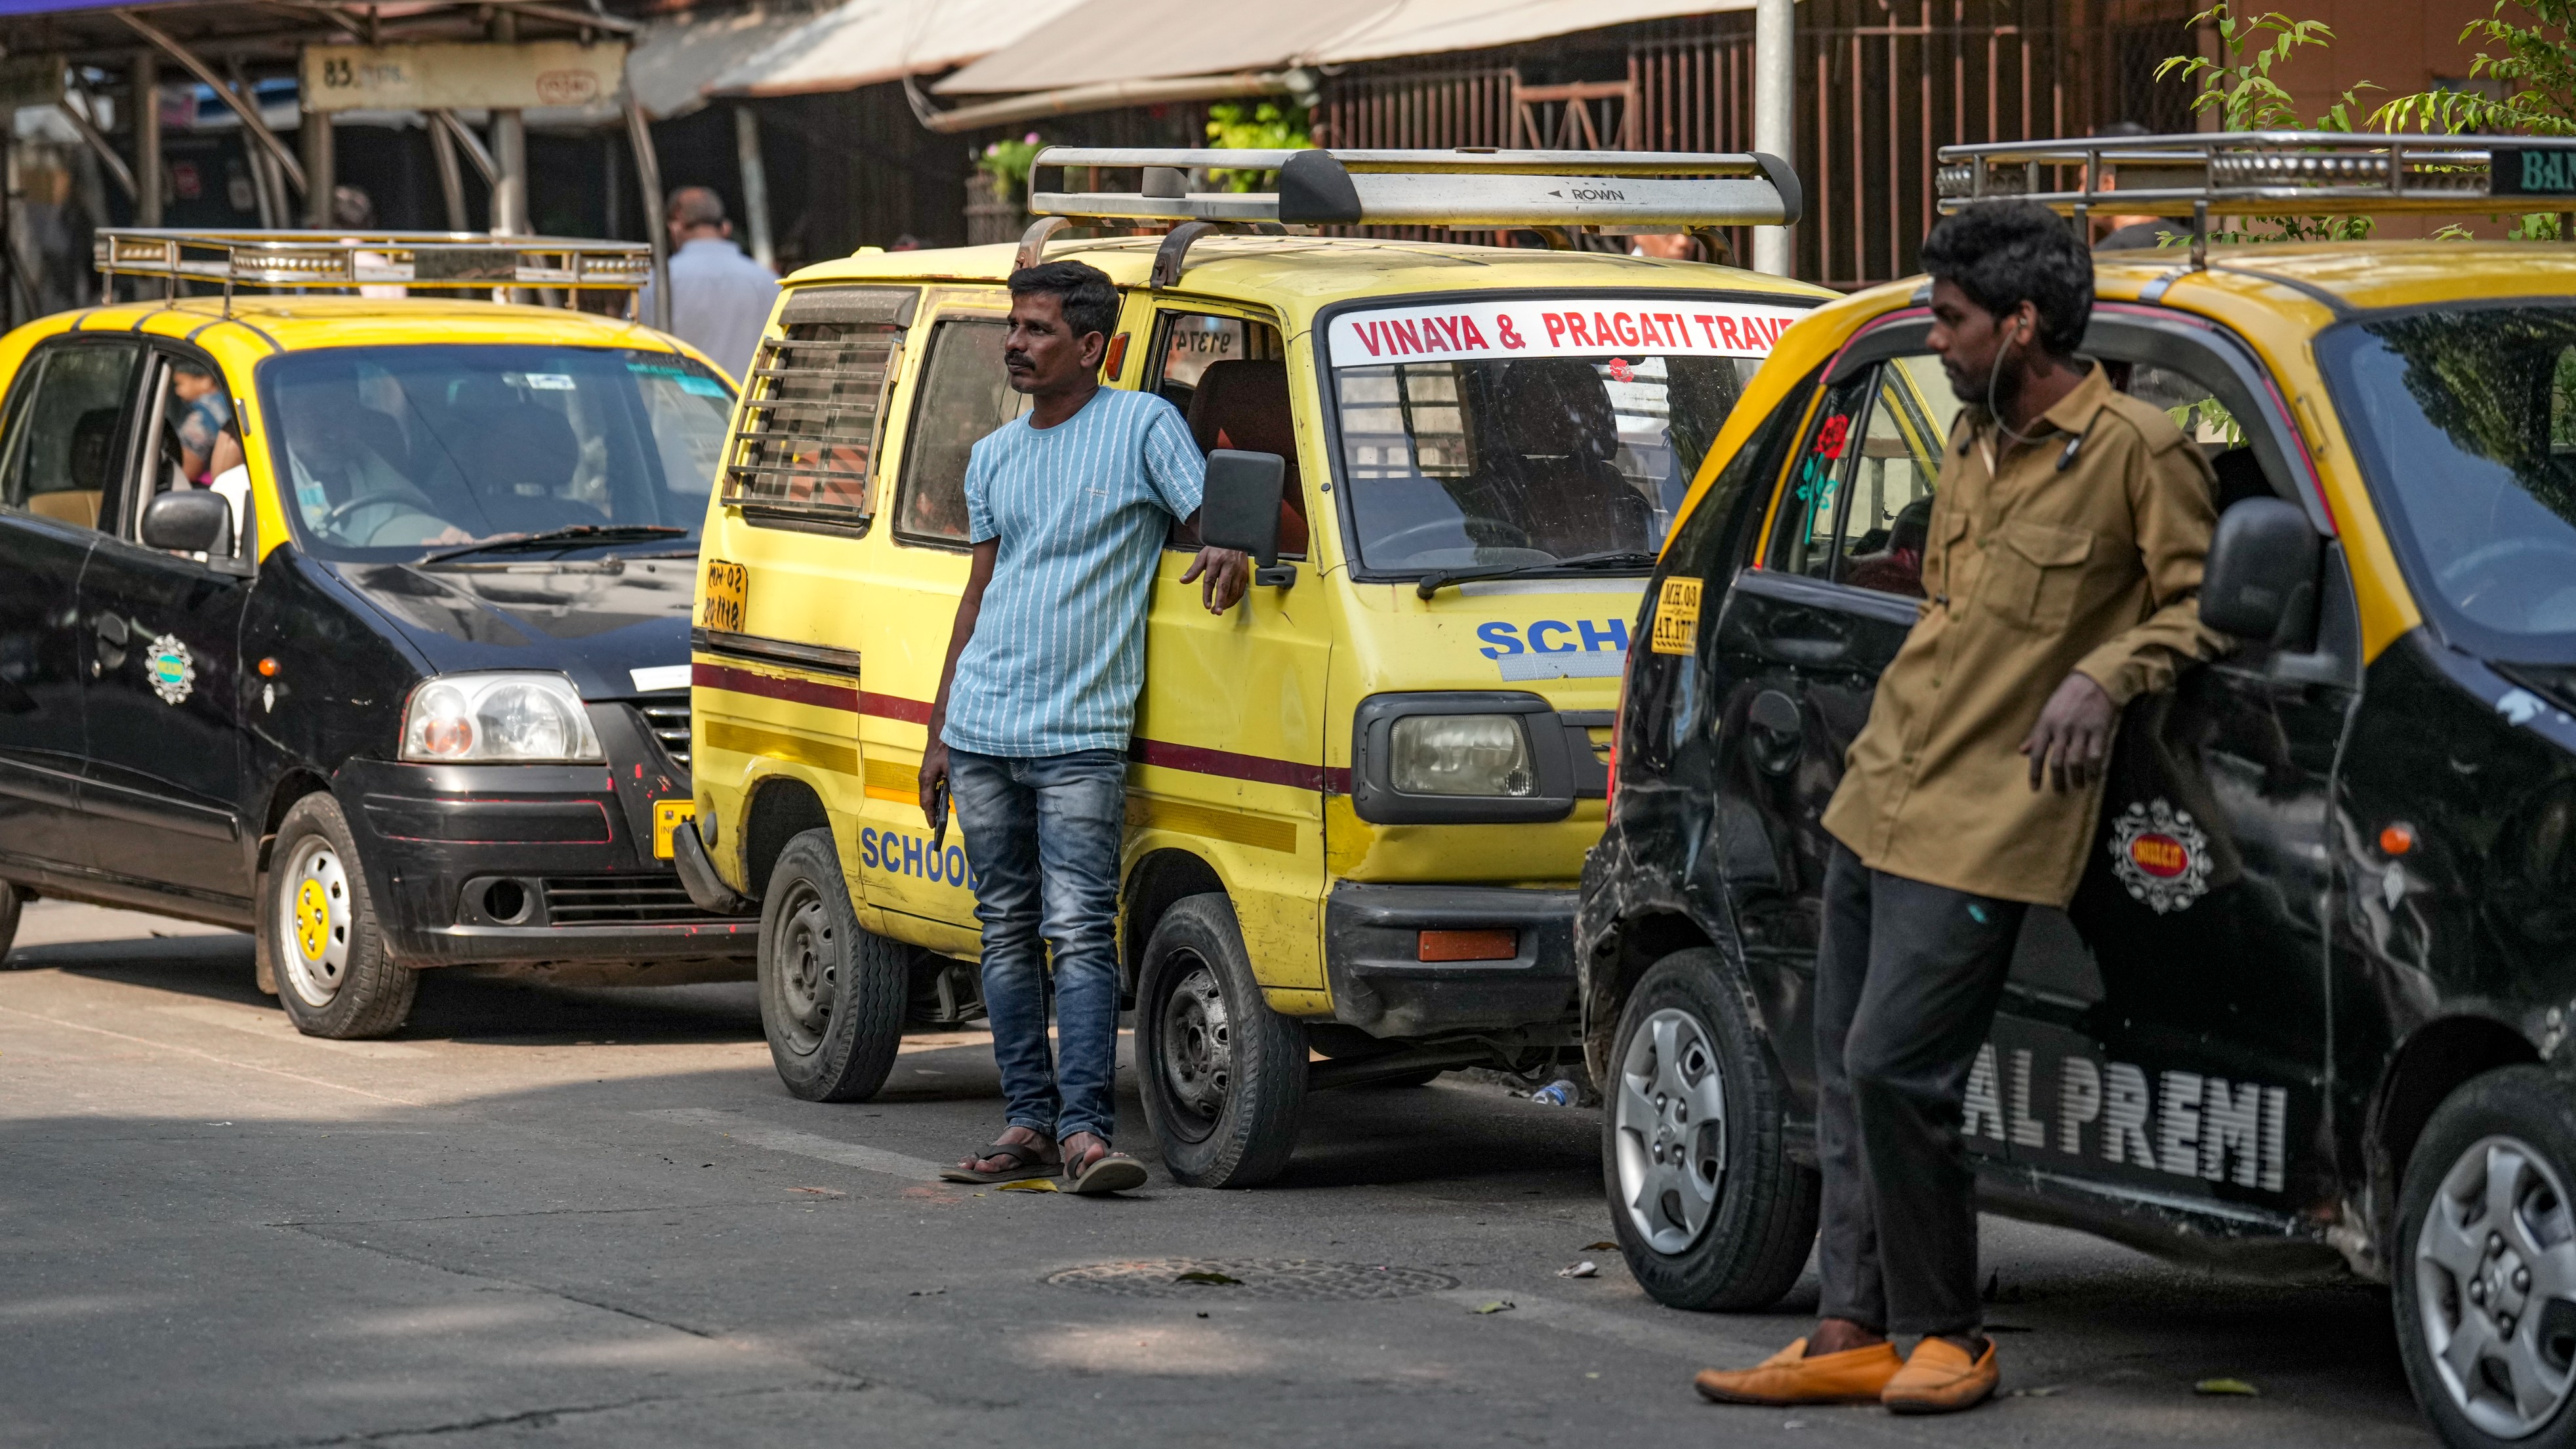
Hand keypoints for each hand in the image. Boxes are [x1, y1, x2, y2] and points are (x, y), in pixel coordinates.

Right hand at [918, 738, 948, 820]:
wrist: (941, 731)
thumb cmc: (947, 748)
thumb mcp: (953, 767)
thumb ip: (955, 783)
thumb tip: (960, 797)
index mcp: (927, 779)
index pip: (927, 802)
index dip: (930, 815)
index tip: (933, 826)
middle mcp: (924, 778)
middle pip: (926, 800)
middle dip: (932, 812)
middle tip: (940, 822)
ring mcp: (925, 774)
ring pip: (929, 793)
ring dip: (935, 803)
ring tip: (944, 813)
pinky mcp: (930, 770)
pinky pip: (932, 787)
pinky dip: (937, 794)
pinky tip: (946, 797)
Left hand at [1180, 545, 1249, 613]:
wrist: (1236, 538)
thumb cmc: (1217, 548)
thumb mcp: (1203, 555)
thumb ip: (1194, 569)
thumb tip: (1182, 581)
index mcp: (1216, 560)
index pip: (1210, 580)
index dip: (1207, 594)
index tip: (1206, 605)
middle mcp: (1228, 565)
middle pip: (1224, 586)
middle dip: (1220, 601)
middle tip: (1216, 612)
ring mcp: (1238, 570)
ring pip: (1234, 590)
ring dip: (1227, 602)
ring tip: (1220, 610)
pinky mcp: (1245, 574)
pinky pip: (1241, 589)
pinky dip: (1235, 599)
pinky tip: (1228, 604)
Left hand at [2020, 672, 2115, 792]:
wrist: (2092, 680)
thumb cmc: (2067, 698)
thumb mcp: (2047, 713)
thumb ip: (2036, 734)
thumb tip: (2022, 751)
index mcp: (2046, 725)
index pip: (2037, 754)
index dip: (2034, 774)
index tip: (2035, 789)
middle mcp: (2062, 729)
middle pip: (2057, 762)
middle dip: (2058, 781)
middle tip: (2060, 792)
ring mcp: (2081, 729)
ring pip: (2076, 762)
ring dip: (2076, 778)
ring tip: (2078, 786)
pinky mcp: (2099, 729)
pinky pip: (2096, 755)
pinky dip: (2094, 769)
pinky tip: (2093, 777)